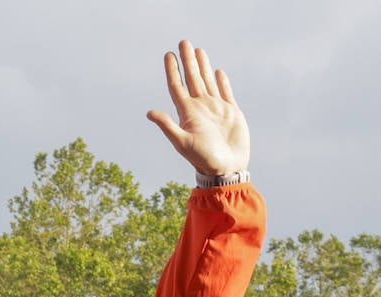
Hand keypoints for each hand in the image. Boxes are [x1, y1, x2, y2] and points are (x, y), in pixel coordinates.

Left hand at [147, 40, 249, 176]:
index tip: (168, 54)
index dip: (172, 70)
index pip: (177, 86)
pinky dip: (221, 81)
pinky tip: (217, 72)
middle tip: (183, 42)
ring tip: (198, 50)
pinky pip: (225, 92)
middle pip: (192, 78)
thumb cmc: (203, 159)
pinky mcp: (231, 112)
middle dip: (188, 61)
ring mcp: (216, 109)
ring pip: (207, 82)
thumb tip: (149, 112)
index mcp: (188, 113)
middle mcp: (201, 108)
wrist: (227, 169)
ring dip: (202, 66)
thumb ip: (168, 126)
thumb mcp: (183, 142)